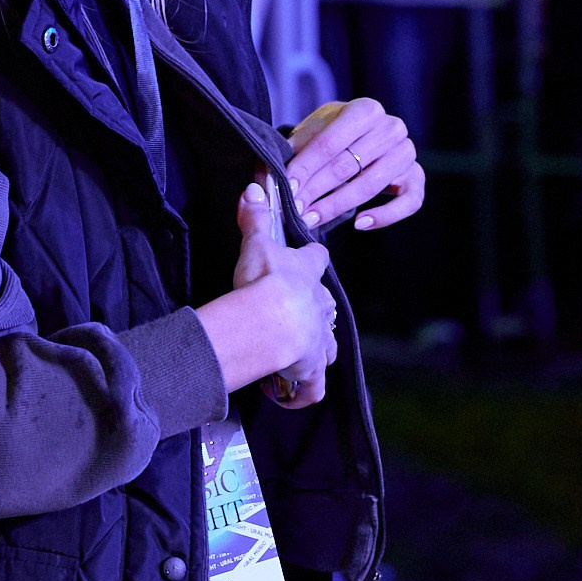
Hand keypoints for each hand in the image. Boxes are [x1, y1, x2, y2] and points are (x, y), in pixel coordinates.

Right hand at [233, 176, 336, 407]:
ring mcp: (318, 340)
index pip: (317, 260)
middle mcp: (320, 308)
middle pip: (326, 306)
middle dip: (314, 310)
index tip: (308, 259)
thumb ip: (255, 218)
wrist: (271, 321)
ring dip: (314, 351)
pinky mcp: (311, 369)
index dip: (312, 259)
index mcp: (307, 275)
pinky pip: (312, 386)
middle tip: (292, 315)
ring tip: (294, 355)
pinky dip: (303, 392)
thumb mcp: (256, 244)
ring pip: (327, 346)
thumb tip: (255, 185)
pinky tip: (291, 394)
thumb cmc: (264, 281)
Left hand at [287, 97, 424, 231]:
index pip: (330, 142)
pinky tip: (358, 223)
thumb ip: (294, 150)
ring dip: (338, 205)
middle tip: (295, 208)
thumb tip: (268, 177)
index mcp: (366, 109)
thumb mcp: (312, 131)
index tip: (287, 186)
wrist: (357, 136)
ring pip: (371, 185)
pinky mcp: (417, 177)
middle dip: (316, 189)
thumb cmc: (331, 133)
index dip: (306, 166)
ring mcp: (407, 153)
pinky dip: (384, 216)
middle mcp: (392, 128)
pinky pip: (409, 202)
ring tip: (312, 218)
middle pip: (348, 165)